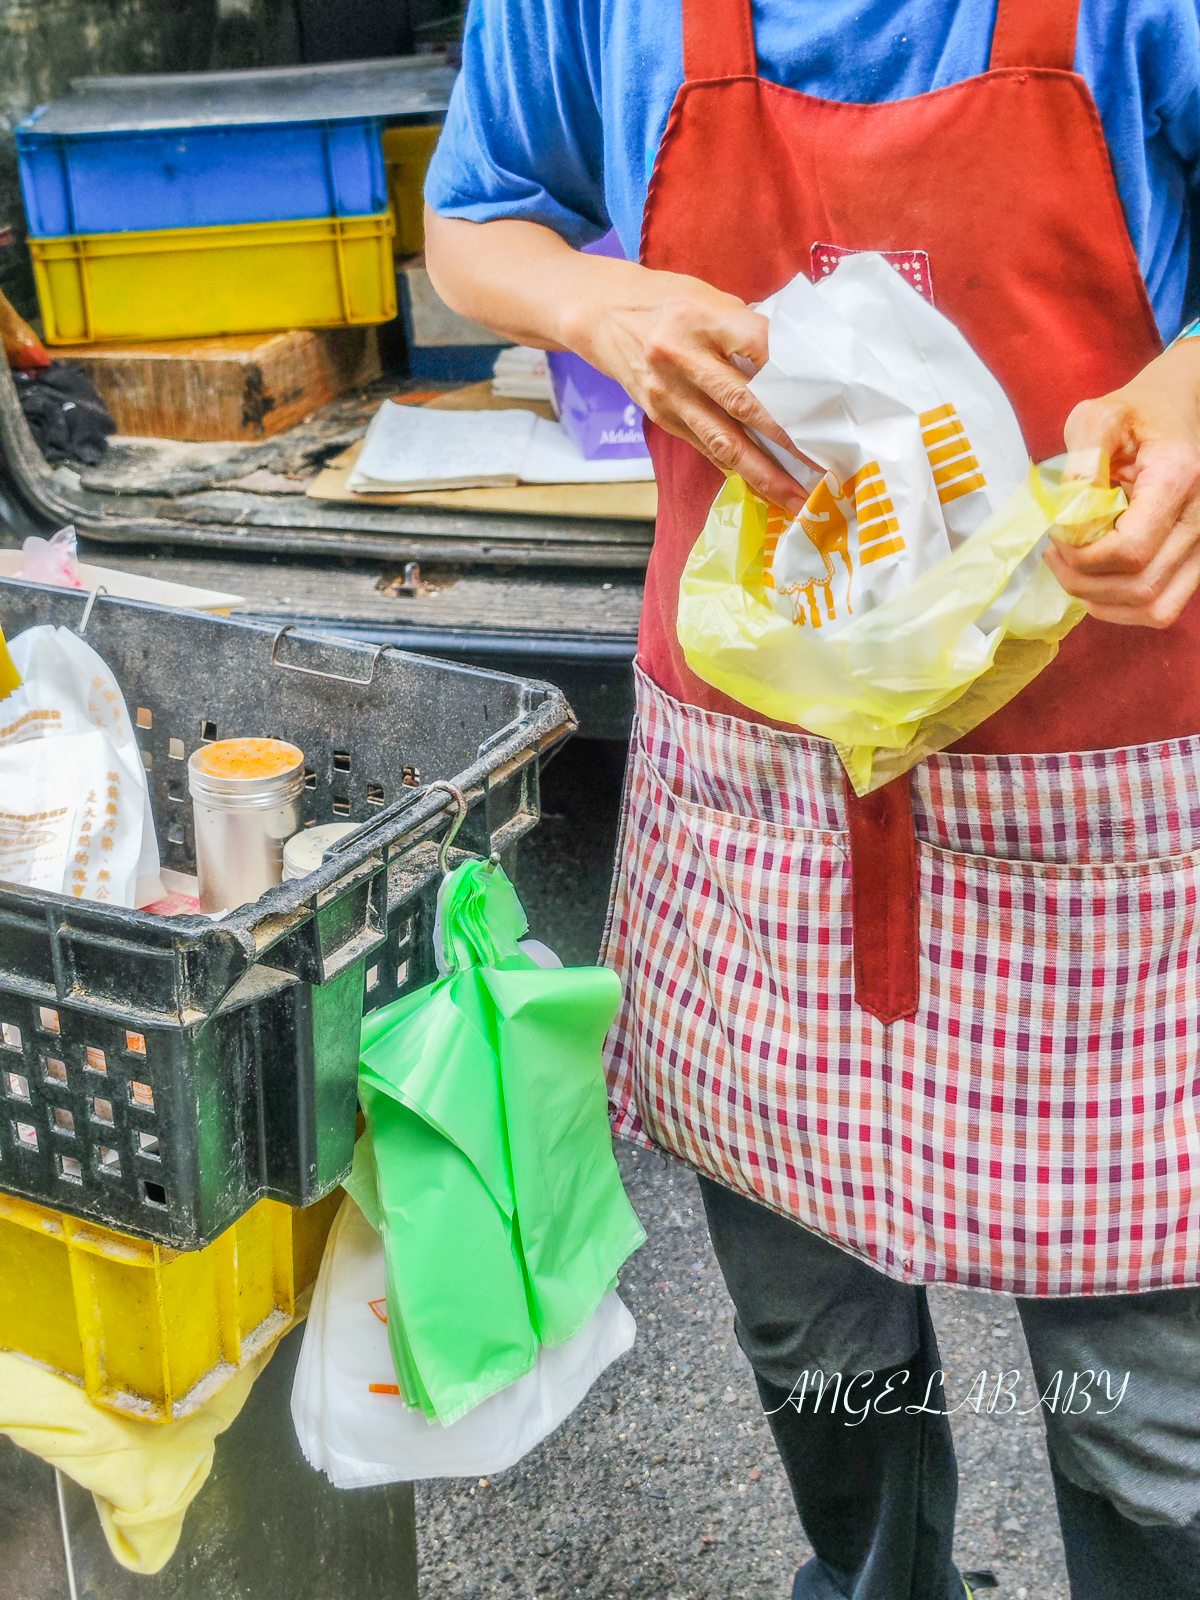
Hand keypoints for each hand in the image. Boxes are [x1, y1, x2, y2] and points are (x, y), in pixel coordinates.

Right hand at [566, 272, 809, 512]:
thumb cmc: (666, 302)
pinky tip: (763, 486)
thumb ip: (747, 327)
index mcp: (701, 316)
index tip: (832, 399)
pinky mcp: (661, 417)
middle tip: (824, 464)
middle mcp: (682, 357)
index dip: (796, 372)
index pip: (759, 345)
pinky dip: (737, 469)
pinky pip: (705, 448)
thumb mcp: (708, 297)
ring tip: (796, 498)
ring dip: (764, 474)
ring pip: (724, 441)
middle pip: (745, 403)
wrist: (600, 314)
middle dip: (788, 439)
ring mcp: (669, 393)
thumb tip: (797, 360)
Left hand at [1048, 340, 1199, 626]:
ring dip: (1098, 597)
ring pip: (1151, 605)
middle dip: (1082, 578)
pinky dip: (1120, 607)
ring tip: (1070, 565)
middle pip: (1138, 584)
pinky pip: (1160, 609)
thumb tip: (1070, 514)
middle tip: (1055, 551)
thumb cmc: (1132, 417)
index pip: (1129, 549)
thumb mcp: (1096, 418)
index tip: (1057, 531)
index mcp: (1178, 477)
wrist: (1173, 415)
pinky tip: (1095, 580)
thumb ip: (1081, 461)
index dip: (1081, 554)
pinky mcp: (1196, 563)